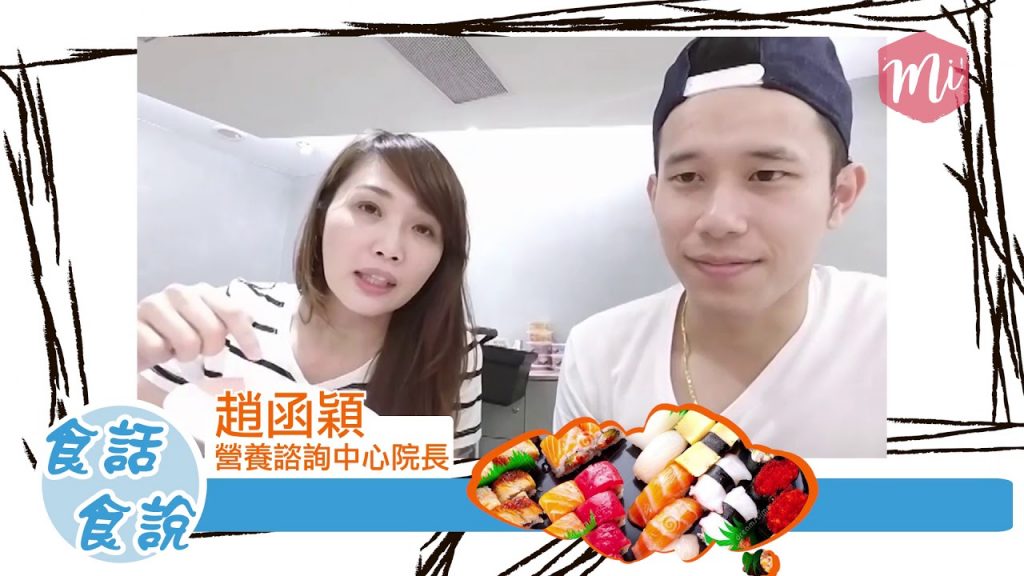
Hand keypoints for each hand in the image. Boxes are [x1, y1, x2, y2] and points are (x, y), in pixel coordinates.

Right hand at [137, 282, 261, 372]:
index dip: (247, 336)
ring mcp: (153, 305)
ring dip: (185, 355)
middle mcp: (178, 292)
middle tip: (200, 351)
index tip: (255, 356)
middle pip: (213, 330)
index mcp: (201, 291)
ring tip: (176, 350)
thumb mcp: (205, 324)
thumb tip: (251, 318)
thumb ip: (228, 319)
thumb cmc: (174, 333)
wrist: (133, 338)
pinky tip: (154, 350)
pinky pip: (158, 349)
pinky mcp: (132, 323)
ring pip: (187, 342)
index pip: (233, 311)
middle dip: (211, 349)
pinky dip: (159, 357)